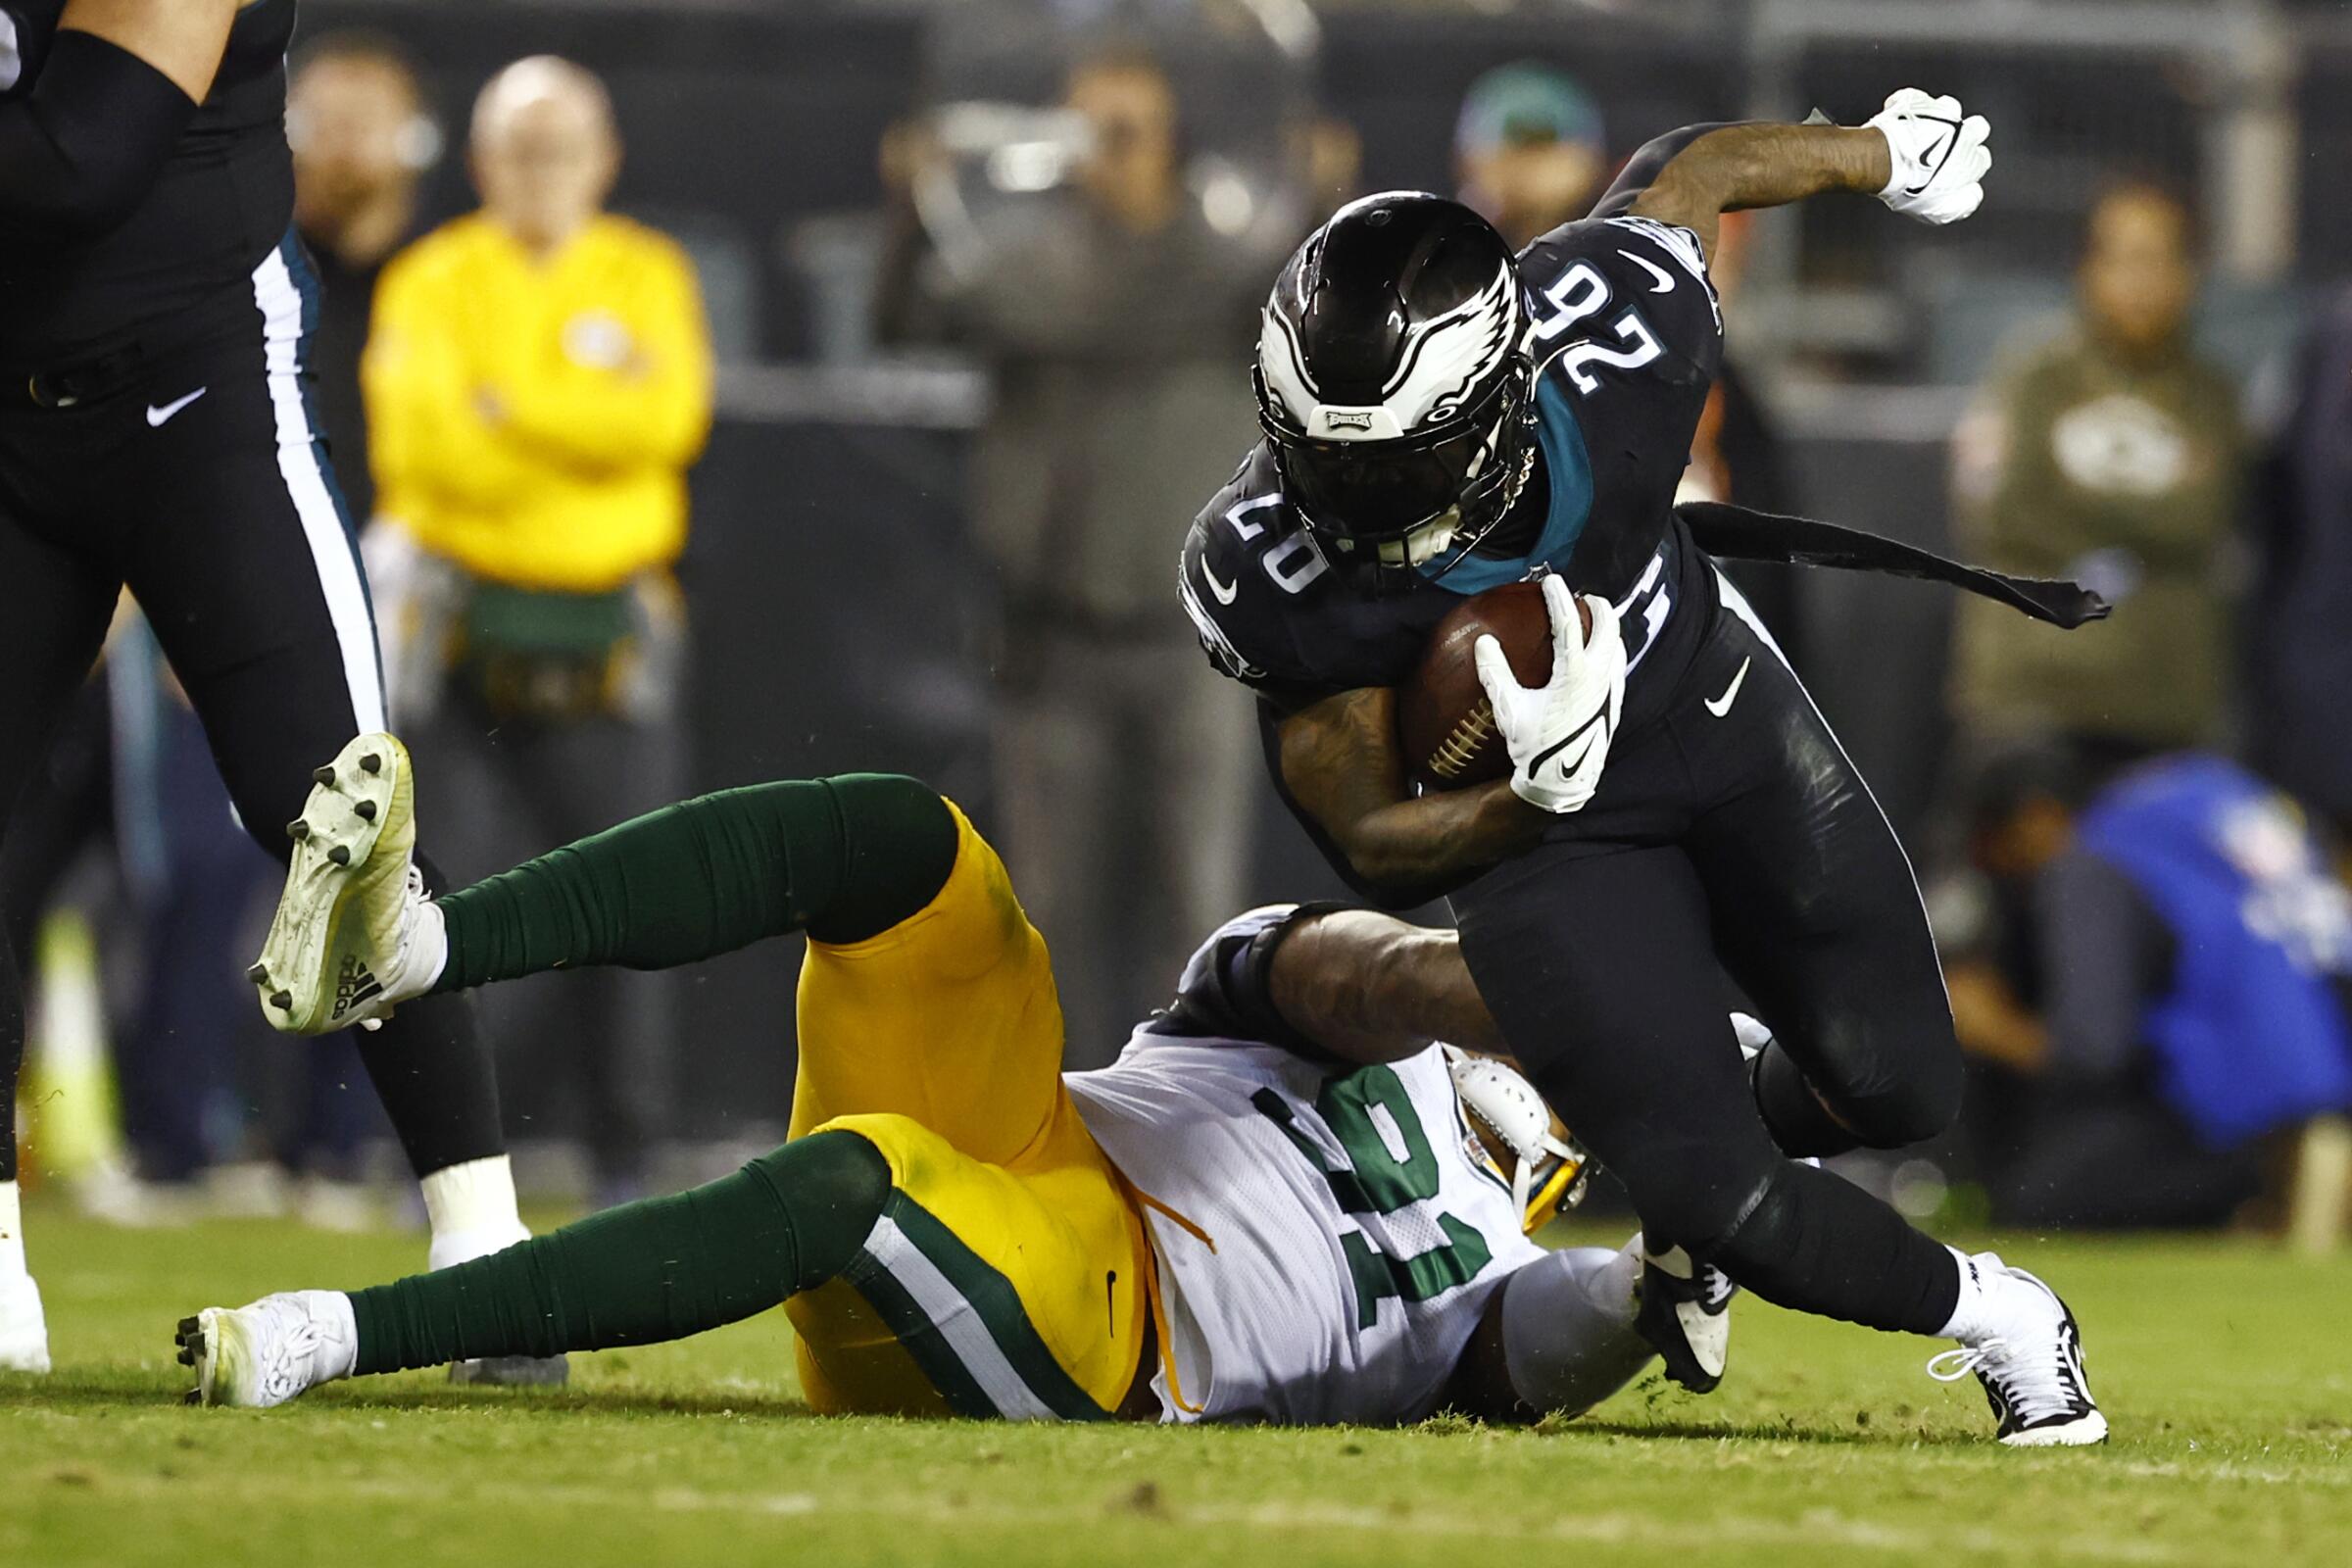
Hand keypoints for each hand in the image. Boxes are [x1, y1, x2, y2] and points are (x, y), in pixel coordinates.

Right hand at [1473, 576, 1624, 815]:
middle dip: (1596, 606)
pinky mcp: (1615, 703)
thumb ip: (1495, 674)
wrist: (1565, 781)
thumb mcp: (1509, 710)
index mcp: (1574, 673)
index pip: (1568, 622)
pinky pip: (1619, 666)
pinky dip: (1611, 651)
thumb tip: (1484, 642)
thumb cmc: (1535, 747)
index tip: (1550, 580)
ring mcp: (1610, 689)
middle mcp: (1598, 676)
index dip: (1558, 597)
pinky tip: (1602, 657)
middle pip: (1606, 625)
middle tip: (1583, 597)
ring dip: (1608, 627)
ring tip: (1596, 621)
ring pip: (1618, 645)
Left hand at [1865, 89, 1990, 225]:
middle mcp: (1962, 131)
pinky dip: (1908, 107)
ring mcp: (1940, 113)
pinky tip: (1899, 119)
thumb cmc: (1910, 185)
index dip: (1968, 165)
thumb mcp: (1940, 210)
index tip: (1954, 170)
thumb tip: (1972, 196)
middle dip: (1965, 136)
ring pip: (1950, 108)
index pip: (1982, 159)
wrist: (1885, 159)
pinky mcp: (1916, 101)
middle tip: (1943, 148)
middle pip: (1978, 128)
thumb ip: (1962, 204)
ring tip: (1921, 132)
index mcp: (1970, 159)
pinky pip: (1915, 98)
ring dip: (1938, 118)